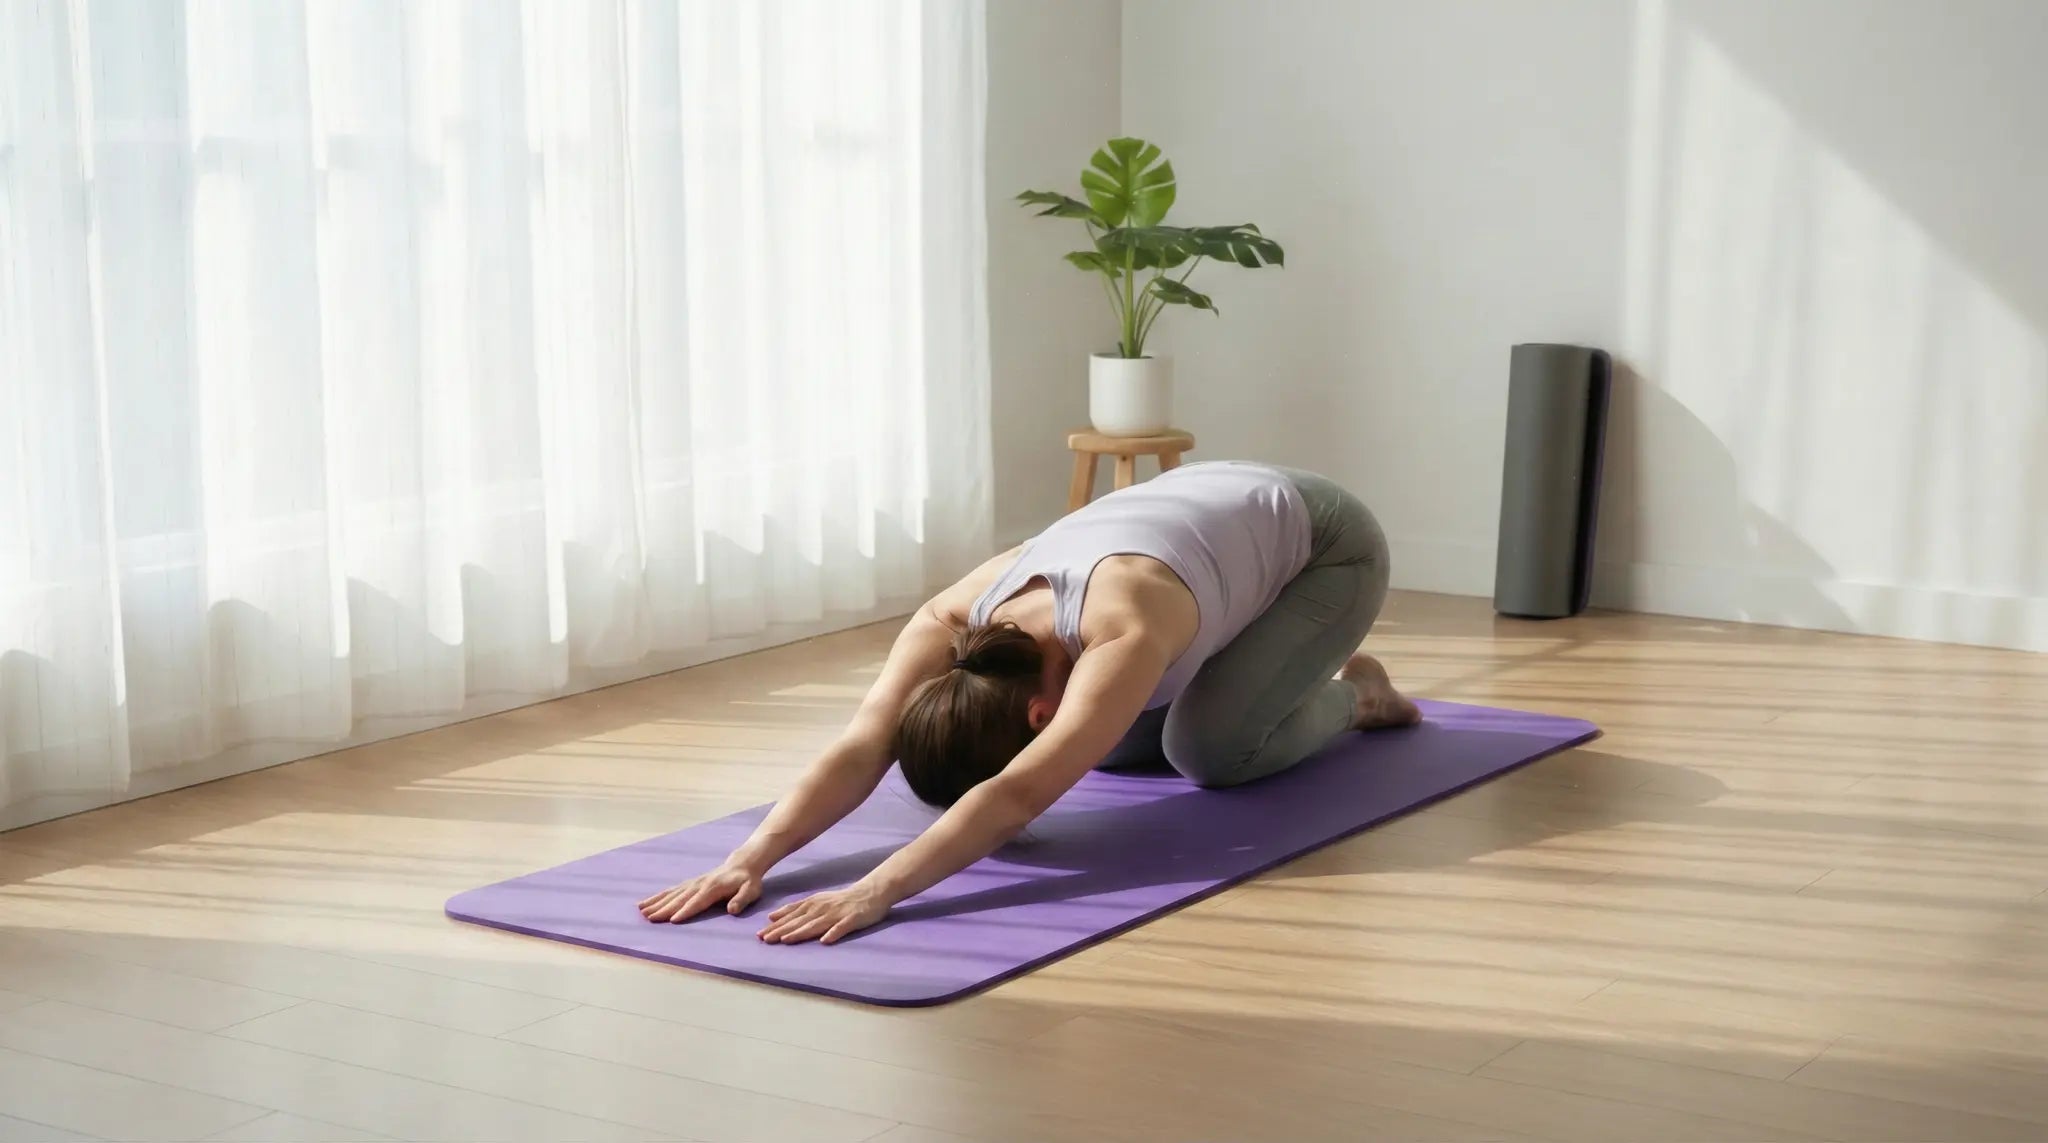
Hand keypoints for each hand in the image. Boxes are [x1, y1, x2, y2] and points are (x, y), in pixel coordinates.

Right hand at [638, 860, 763, 923]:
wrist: (742, 863)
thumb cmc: (748, 881)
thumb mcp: (751, 891)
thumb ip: (741, 900)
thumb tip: (732, 910)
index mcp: (714, 888)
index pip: (698, 902)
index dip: (686, 911)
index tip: (673, 920)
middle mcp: (699, 884)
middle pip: (680, 898)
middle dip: (664, 909)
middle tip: (649, 918)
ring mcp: (692, 883)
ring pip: (671, 893)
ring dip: (656, 902)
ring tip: (641, 910)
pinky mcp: (689, 883)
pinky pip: (671, 890)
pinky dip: (657, 897)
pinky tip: (646, 903)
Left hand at [757, 883, 889, 944]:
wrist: (870, 893)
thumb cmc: (841, 900)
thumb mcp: (816, 900)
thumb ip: (795, 909)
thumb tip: (771, 917)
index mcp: (812, 904)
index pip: (790, 915)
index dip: (776, 925)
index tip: (760, 935)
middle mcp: (821, 908)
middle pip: (799, 921)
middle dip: (781, 930)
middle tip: (766, 940)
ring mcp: (837, 914)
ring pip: (816, 924)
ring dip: (800, 932)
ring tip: (787, 940)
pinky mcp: (852, 919)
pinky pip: (841, 928)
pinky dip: (833, 933)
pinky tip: (825, 941)